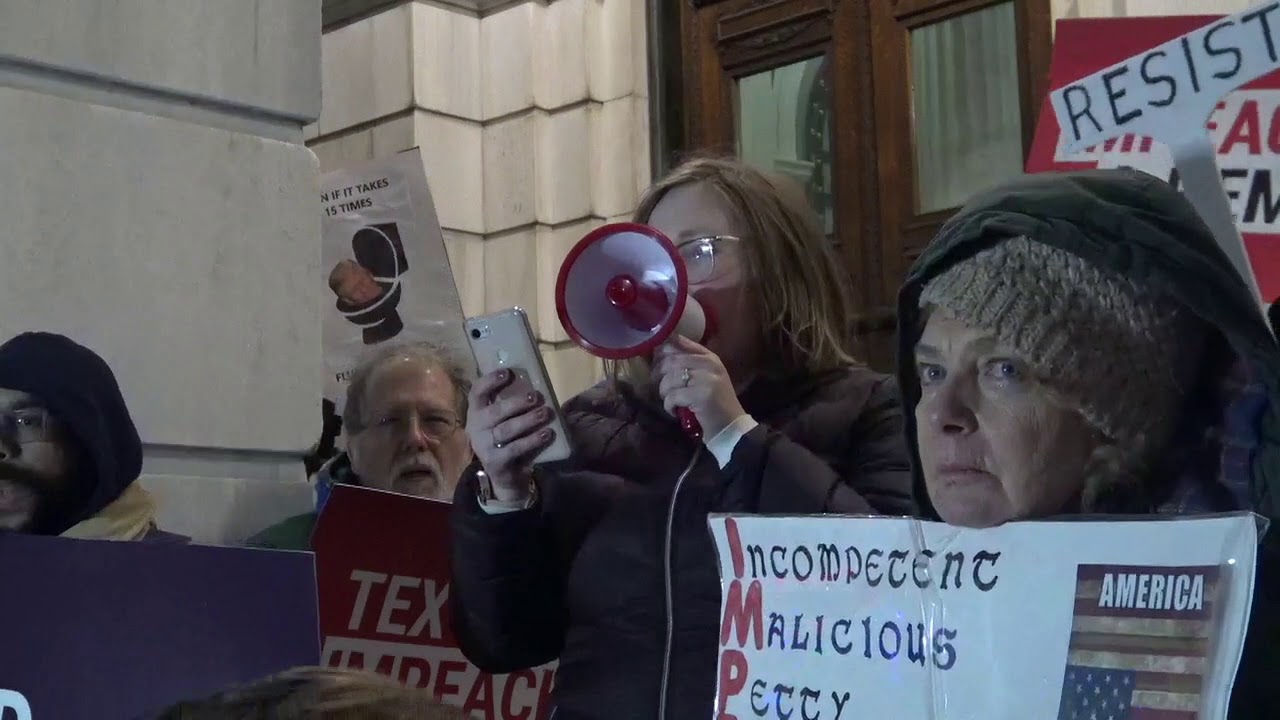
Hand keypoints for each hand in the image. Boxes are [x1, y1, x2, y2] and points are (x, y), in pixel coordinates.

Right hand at [465, 369, 555, 499]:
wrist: (505, 475)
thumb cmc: (508, 439)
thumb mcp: (505, 420)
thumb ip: (512, 405)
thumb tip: (535, 386)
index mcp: (477, 412)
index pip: (477, 392)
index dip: (490, 381)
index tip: (508, 373)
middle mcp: (476, 427)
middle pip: (495, 412)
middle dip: (516, 403)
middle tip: (536, 396)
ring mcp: (484, 446)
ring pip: (506, 430)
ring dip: (527, 420)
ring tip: (545, 413)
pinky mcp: (495, 462)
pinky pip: (515, 449)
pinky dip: (532, 440)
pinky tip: (546, 433)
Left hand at [651, 335, 746, 439]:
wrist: (730, 427)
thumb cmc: (714, 403)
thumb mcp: (705, 377)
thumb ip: (687, 363)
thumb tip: (659, 350)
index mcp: (710, 357)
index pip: (680, 342)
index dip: (662, 351)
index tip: (656, 362)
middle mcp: (709, 364)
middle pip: (672, 360)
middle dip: (659, 374)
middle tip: (658, 385)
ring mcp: (707, 378)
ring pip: (670, 378)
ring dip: (664, 392)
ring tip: (669, 401)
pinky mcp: (702, 395)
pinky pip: (673, 396)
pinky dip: (668, 405)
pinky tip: (674, 411)